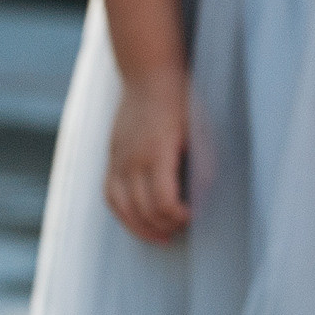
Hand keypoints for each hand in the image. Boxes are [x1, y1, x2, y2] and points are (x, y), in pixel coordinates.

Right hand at [105, 70, 191, 243]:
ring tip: (164, 238)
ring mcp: (118, 159)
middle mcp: (132, 159)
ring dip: (143, 229)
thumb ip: (204, 164)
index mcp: (157, 152)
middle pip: (144, 210)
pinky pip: (110, 195)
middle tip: (185, 228)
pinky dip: (123, 215)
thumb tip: (205, 198)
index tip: (195, 216)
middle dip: (166, 226)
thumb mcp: (201, 131)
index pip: (164, 201)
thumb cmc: (182, 103)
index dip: (180, 217)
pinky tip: (140, 223)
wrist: (148, 77)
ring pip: (122, 208)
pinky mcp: (112, 158)